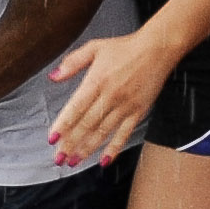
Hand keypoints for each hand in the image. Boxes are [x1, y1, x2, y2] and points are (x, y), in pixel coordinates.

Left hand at [44, 31, 173, 166]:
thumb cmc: (125, 47)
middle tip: (59, 158)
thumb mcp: (95, 48)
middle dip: (71, 143)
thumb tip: (53, 76)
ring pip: (103, 132)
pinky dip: (114, 148)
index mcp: (97, 81)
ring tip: (74, 161)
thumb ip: (72, 62)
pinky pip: (124, 134)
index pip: (76, 108)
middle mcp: (110, 96)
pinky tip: (104, 160)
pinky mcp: (138, 112)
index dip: (63, 125)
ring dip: (87, 149)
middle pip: (86, 124)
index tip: (52, 138)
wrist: (157, 49)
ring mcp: (125, 106)